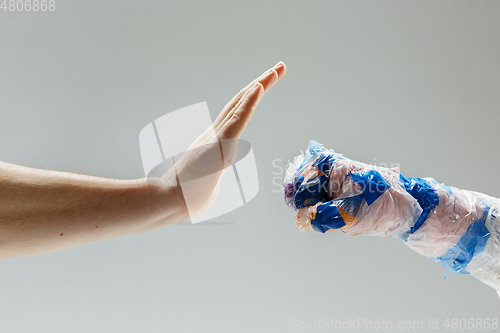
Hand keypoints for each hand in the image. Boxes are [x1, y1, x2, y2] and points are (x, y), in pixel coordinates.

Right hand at [163, 62, 286, 219]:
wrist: (168, 202)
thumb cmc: (184, 199)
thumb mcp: (204, 190)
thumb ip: (210, 185)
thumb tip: (213, 191)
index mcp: (213, 142)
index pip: (235, 115)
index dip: (249, 99)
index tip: (263, 85)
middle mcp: (215, 133)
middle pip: (241, 103)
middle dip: (261, 84)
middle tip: (277, 68)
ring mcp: (217, 136)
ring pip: (242, 104)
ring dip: (261, 85)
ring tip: (276, 69)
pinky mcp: (219, 143)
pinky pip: (238, 118)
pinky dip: (250, 101)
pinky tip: (260, 86)